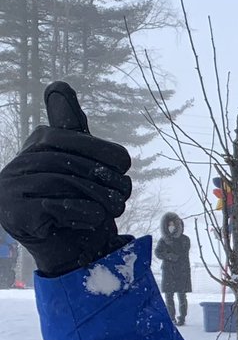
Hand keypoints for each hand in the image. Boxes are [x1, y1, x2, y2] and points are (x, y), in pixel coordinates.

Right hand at [0, 82, 131, 276]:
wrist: (76, 254)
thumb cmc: (86, 206)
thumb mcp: (88, 166)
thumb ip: (76, 130)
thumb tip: (58, 85)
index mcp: (40, 143)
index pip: (72, 135)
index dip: (104, 151)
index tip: (124, 165)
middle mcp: (21, 162)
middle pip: (71, 161)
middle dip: (107, 180)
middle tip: (123, 197)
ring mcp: (11, 187)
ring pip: (64, 183)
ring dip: (99, 199)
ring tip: (112, 210)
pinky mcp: (12, 213)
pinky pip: (55, 206)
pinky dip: (83, 214)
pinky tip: (92, 220)